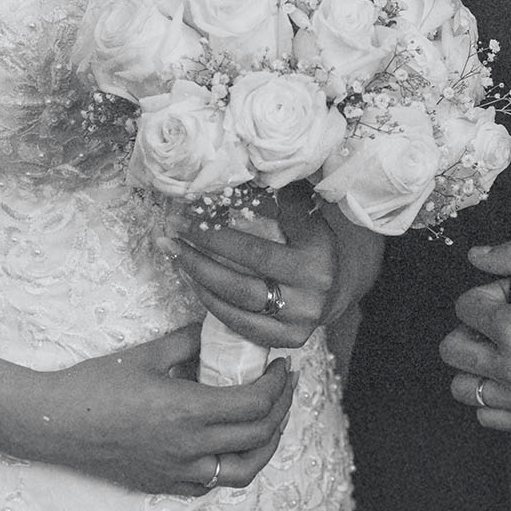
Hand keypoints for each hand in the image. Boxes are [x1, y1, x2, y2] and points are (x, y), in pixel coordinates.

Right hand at [35, 323, 296, 494]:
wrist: (55, 423)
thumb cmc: (96, 385)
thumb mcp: (148, 354)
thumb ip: (190, 342)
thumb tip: (218, 329)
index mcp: (188, 410)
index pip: (255, 403)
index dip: (278, 384)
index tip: (283, 365)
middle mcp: (189, 447)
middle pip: (258, 434)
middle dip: (282, 407)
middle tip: (285, 385)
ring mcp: (179, 471)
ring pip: (244, 469)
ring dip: (267, 445)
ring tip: (272, 420)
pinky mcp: (166, 483)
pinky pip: (214, 481)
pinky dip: (234, 463)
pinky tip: (233, 442)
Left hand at [160, 183, 338, 348]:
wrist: (340, 287)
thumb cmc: (316, 244)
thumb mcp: (308, 218)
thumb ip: (284, 199)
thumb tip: (247, 171)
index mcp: (315, 258)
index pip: (256, 248)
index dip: (217, 235)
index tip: (188, 215)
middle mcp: (308, 295)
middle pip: (240, 280)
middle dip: (199, 257)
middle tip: (171, 235)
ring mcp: (297, 322)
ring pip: (235, 304)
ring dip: (198, 279)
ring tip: (174, 255)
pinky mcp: (287, 339)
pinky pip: (239, 324)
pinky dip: (212, 304)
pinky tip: (194, 282)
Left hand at [439, 242, 510, 433]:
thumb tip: (477, 255)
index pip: (464, 308)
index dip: (486, 294)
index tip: (510, 295)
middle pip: (452, 350)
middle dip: (470, 329)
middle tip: (501, 323)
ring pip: (464, 387)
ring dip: (476, 366)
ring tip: (504, 352)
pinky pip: (487, 417)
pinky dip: (493, 397)